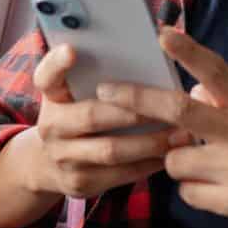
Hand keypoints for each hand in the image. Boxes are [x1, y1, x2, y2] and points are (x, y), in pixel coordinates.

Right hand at [27, 43, 182, 198]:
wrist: (47, 162)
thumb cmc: (76, 114)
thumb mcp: (73, 91)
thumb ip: (95, 72)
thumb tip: (148, 45)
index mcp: (51, 95)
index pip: (46, 76)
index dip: (57, 63)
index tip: (72, 50)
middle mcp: (51, 126)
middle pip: (92, 116)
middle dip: (134, 112)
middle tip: (169, 106)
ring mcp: (64, 158)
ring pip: (111, 150)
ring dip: (149, 142)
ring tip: (181, 134)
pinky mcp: (80, 183)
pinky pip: (120, 174)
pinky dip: (148, 163)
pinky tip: (170, 154)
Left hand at [94, 28, 227, 227]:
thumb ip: (223, 99)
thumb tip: (186, 89)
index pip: (216, 71)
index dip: (189, 52)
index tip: (162, 33)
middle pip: (179, 111)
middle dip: (136, 100)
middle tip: (106, 92)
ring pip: (175, 160)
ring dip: (179, 162)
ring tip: (208, 166)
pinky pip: (187, 192)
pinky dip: (194, 190)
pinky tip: (219, 189)